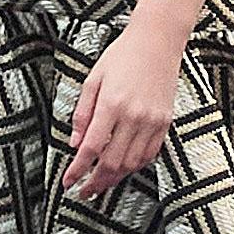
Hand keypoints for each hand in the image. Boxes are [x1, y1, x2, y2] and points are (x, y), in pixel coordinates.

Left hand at [63, 20, 186, 200]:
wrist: (157, 41)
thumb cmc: (121, 57)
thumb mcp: (93, 80)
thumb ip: (82, 113)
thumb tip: (75, 144)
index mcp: (111, 104)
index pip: (91, 148)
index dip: (78, 170)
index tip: (68, 182)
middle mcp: (134, 116)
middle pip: (112, 162)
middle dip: (95, 182)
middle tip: (83, 192)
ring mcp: (152, 121)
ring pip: (132, 163)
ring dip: (114, 179)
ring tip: (100, 185)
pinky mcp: (165, 122)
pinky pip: (149, 154)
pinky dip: (134, 166)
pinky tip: (122, 169)